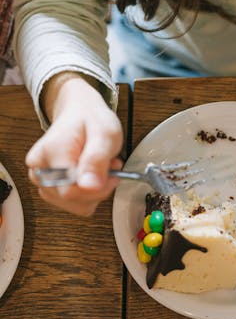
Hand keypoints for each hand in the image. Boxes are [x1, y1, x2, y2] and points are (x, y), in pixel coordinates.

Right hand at [26, 72, 122, 215]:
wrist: (79, 113)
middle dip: (97, 188)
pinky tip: (93, 176)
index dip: (97, 188)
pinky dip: (89, 194)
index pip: (71, 191)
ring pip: (75, 205)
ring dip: (94, 191)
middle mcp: (39, 168)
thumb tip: (89, 186)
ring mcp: (41, 180)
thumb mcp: (105, 134)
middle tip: (108, 165)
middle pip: (72, 200)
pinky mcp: (49, 187)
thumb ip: (97, 159)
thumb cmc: (91, 121)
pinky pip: (74, 204)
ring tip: (100, 167)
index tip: (113, 170)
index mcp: (51, 152)